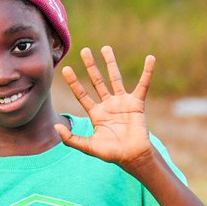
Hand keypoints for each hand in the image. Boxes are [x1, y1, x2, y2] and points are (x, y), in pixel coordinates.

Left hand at [56, 47, 153, 169]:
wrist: (133, 157)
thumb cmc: (111, 153)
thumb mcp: (88, 147)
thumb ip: (71, 139)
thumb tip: (56, 127)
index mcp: (96, 113)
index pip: (82, 94)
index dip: (74, 82)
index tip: (65, 68)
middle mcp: (108, 105)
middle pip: (97, 81)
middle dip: (91, 66)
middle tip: (84, 50)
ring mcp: (122, 102)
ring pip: (115, 78)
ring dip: (111, 63)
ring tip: (105, 48)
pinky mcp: (137, 103)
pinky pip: (143, 85)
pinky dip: (148, 72)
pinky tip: (150, 59)